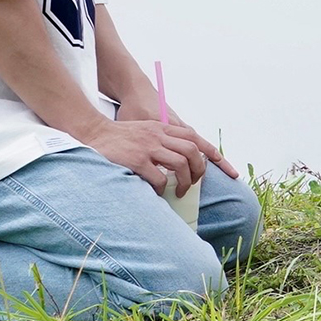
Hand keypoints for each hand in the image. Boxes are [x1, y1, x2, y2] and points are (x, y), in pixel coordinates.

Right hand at [83, 116, 233, 194]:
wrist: (93, 132)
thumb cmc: (120, 136)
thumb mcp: (145, 130)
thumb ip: (162, 139)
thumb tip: (180, 160)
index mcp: (163, 128)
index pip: (196, 138)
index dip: (214, 154)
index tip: (228, 169)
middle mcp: (159, 135)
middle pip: (193, 152)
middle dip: (199, 171)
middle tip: (193, 185)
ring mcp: (148, 147)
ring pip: (180, 165)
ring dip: (184, 182)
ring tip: (180, 192)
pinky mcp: (136, 160)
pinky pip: (159, 178)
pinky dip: (162, 188)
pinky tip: (157, 192)